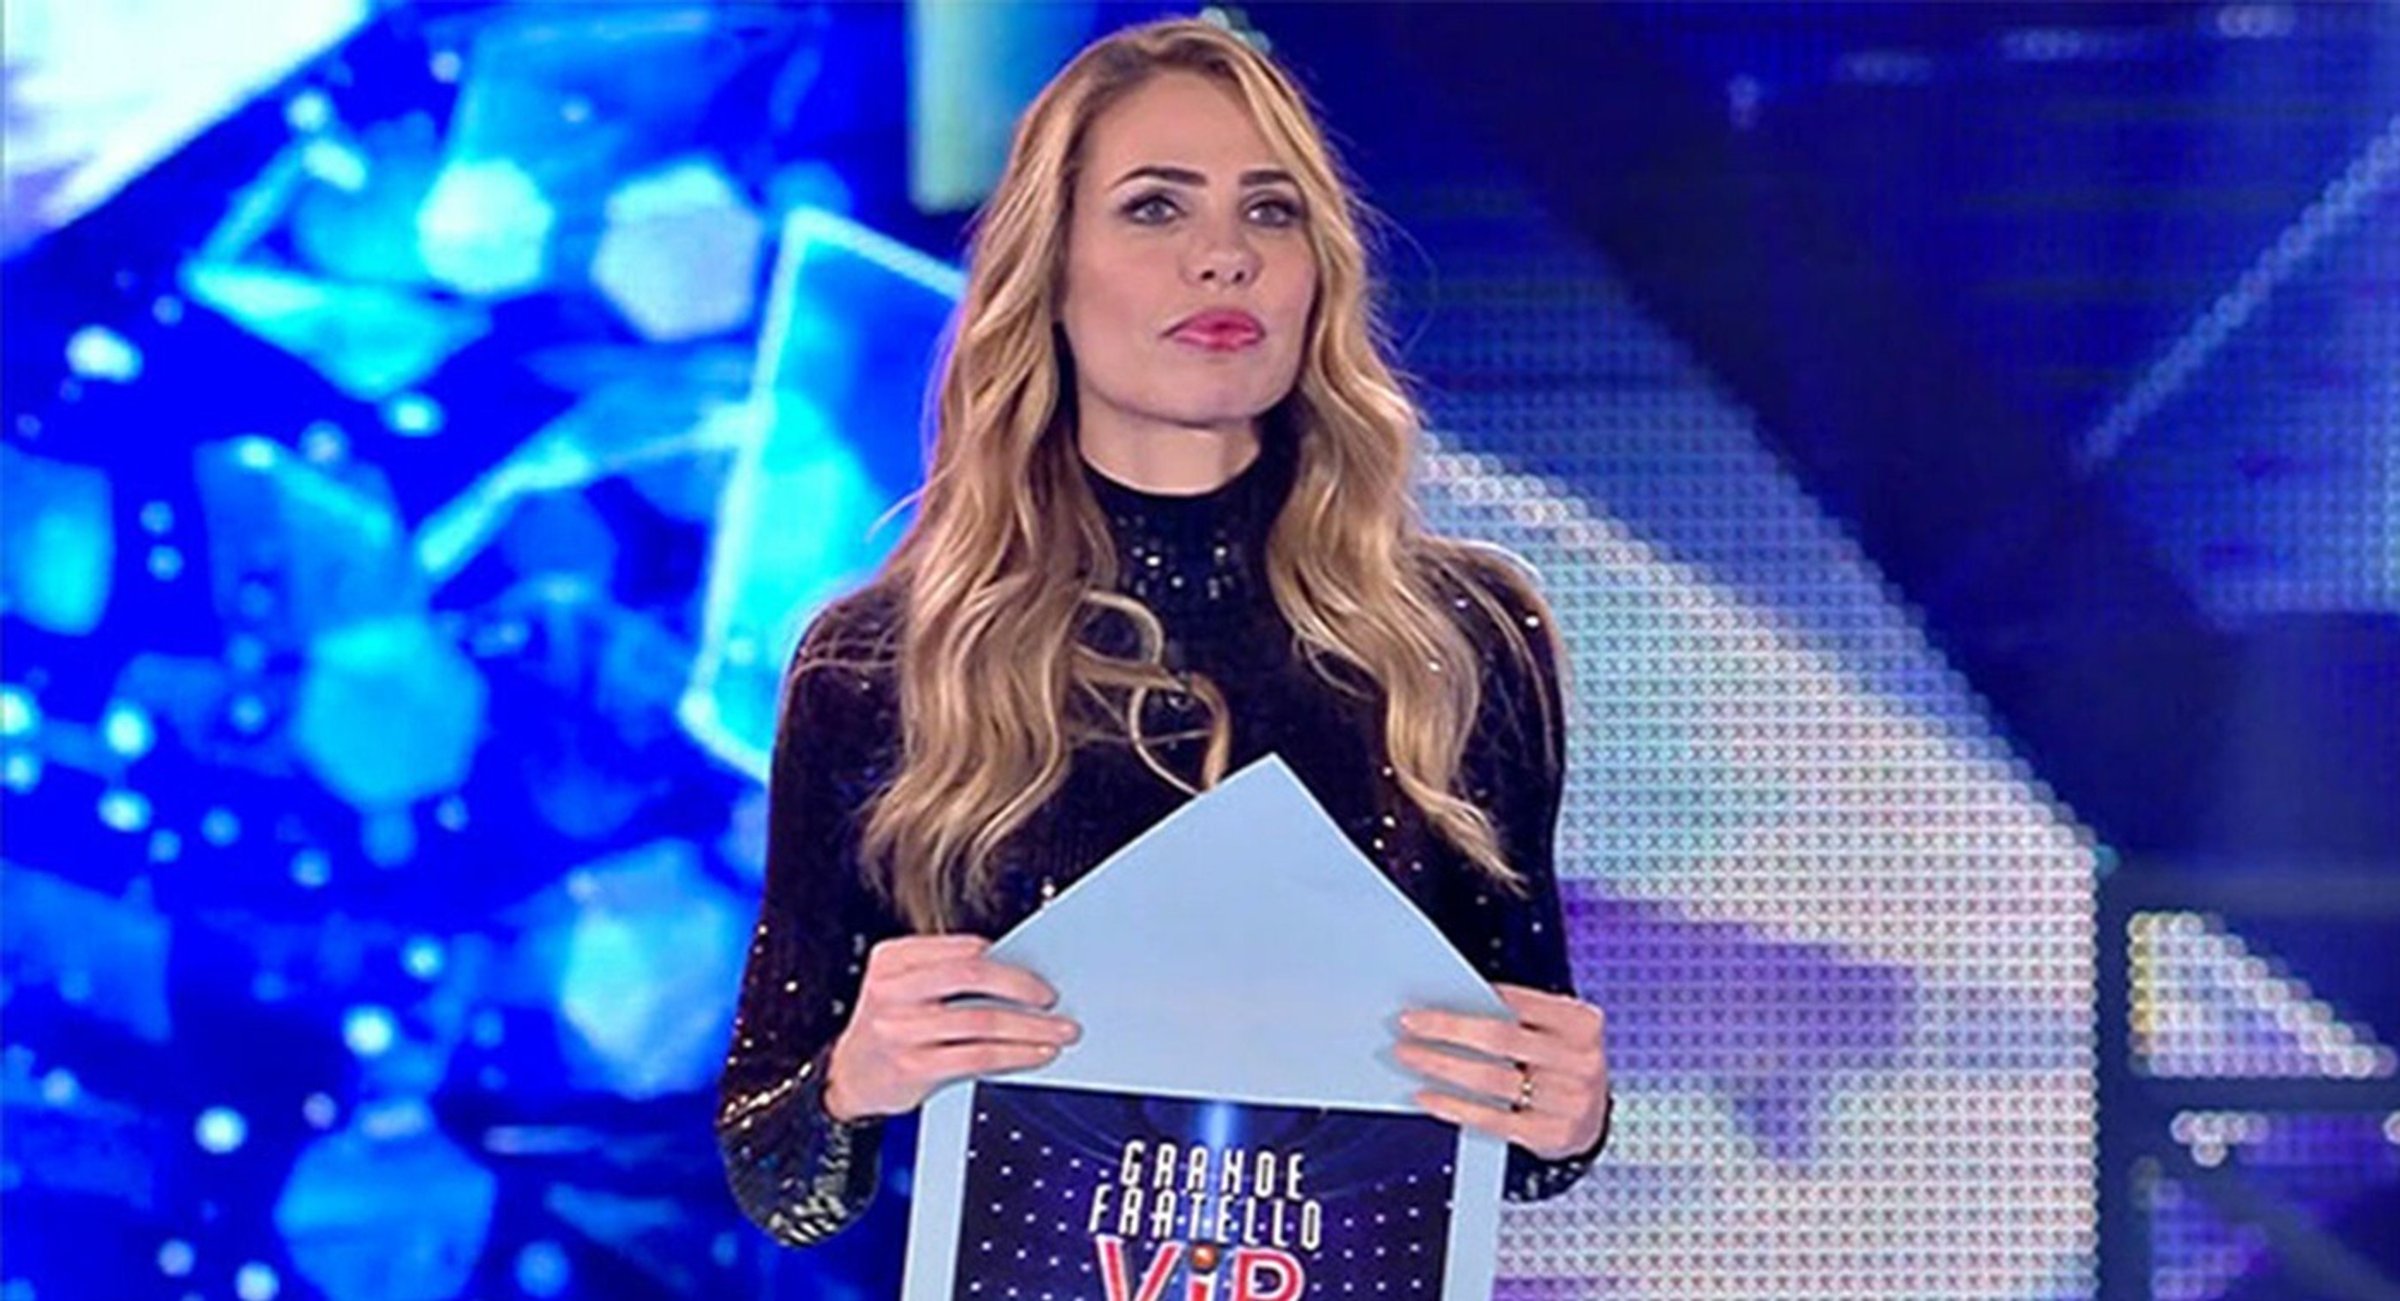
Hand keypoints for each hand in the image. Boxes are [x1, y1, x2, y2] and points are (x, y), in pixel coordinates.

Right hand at [822, 935, 1078, 1121]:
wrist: (849, 1077)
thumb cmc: (891, 1026)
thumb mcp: (902, 987)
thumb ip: (945, 974)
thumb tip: (1016, 974)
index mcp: (893, 960)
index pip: (960, 948)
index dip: (1004, 957)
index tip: (1035, 968)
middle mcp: (893, 991)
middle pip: (971, 975)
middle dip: (1021, 985)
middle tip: (1051, 997)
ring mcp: (901, 1030)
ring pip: (981, 1020)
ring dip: (1031, 1026)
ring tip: (1059, 1031)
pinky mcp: (913, 1067)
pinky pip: (977, 1056)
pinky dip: (1015, 1054)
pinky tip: (1036, 1054)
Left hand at [1394, 984, 1609, 1158]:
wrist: (1592, 1119)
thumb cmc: (1560, 1065)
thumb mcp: (1555, 1032)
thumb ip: (1519, 1016)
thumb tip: (1451, 1003)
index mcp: (1583, 1024)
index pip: (1519, 1002)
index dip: (1471, 1000)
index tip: (1428, 1000)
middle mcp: (1581, 1061)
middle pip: (1500, 1038)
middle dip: (1447, 1029)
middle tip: (1409, 1024)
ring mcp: (1569, 1102)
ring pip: (1491, 1079)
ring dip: (1442, 1065)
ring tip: (1409, 1055)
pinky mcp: (1551, 1135)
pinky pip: (1493, 1119)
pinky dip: (1455, 1106)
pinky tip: (1428, 1095)